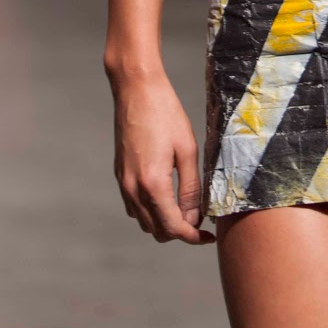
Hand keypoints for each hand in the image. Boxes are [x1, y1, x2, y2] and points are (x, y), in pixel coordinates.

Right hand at [109, 68, 215, 244]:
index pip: (172, 228)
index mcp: (152, 184)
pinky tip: (167, 196)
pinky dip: (150, 210)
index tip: (208, 237)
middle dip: (179, 232)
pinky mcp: (120, 174)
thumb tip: (194, 217)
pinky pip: (133, 206)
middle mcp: (133, 189)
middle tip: (201, 220)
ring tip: (186, 208)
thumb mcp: (187, 150)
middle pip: (156, 231)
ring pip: (143, 221)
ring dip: (164, 222)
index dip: (192, 238)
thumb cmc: (166, 114)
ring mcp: (123, 183)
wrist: (136, 90)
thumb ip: (190, 188)